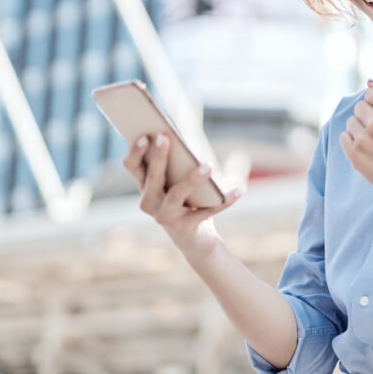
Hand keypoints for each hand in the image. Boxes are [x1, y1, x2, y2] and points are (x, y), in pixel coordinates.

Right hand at [122, 133, 241, 259]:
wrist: (195, 238)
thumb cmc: (188, 198)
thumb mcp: (183, 177)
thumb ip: (184, 158)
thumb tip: (195, 143)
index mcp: (145, 184)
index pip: (132, 165)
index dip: (135, 150)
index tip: (146, 134)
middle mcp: (149, 202)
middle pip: (153, 176)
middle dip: (159, 156)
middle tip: (166, 136)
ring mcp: (165, 216)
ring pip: (176, 194)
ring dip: (192, 178)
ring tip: (208, 165)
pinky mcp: (185, 227)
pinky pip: (207, 211)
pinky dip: (225, 200)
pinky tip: (240, 190)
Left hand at [340, 79, 372, 213]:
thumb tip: (369, 82)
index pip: (371, 93)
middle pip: (359, 106)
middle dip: (370, 115)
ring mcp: (364, 141)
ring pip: (351, 121)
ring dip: (361, 129)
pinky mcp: (355, 156)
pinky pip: (343, 137)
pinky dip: (353, 142)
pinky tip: (368, 150)